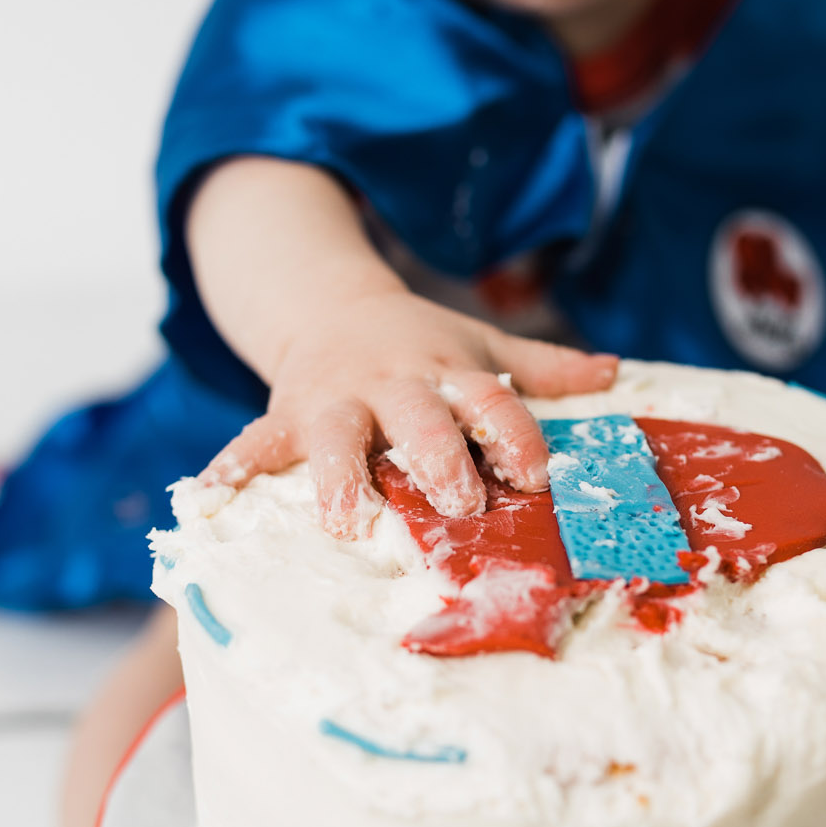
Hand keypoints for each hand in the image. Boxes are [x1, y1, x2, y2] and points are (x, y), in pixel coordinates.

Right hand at [202, 288, 618, 538]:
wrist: (332, 308)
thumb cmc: (421, 346)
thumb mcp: (481, 345)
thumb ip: (544, 367)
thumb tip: (615, 374)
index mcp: (448, 373)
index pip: (491, 403)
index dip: (514, 436)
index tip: (534, 474)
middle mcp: (393, 387)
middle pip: (419, 421)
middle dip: (435, 459)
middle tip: (455, 498)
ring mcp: (334, 402)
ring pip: (336, 438)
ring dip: (340, 476)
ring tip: (344, 518)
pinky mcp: (285, 416)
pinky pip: (254, 444)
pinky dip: (230, 470)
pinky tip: (211, 497)